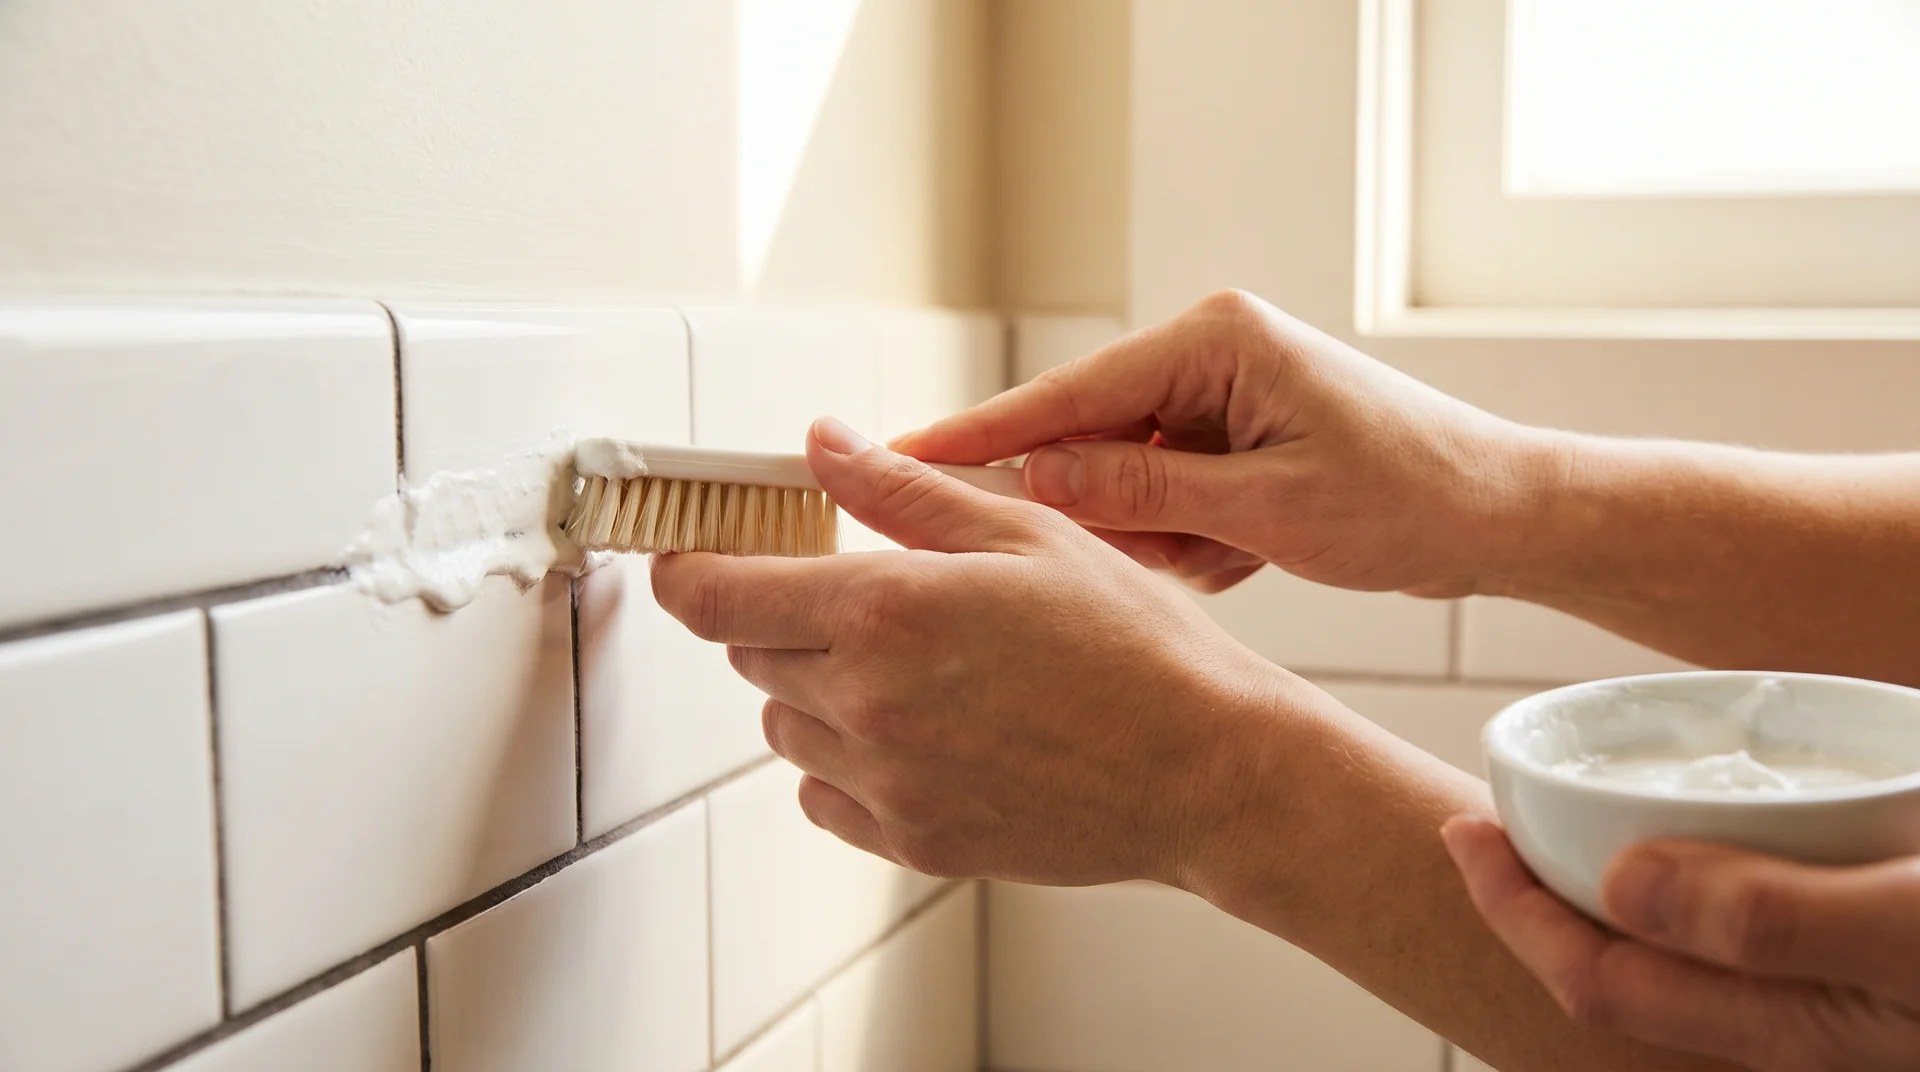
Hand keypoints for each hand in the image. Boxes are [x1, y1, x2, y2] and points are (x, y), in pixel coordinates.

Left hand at [651, 417, 1301, 886]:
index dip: (682, 572)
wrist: (1206, 768)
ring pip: (786, 726)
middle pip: (750, 655)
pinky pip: (824, 795)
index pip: (717, 597)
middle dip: (783, 617)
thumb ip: (904, 492)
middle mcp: (866, 703)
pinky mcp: (912, 840)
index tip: (680, 559)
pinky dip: (845, 760)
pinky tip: (921, 732)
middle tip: (860, 598)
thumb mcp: (1025, 533)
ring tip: (916, 668)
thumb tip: (823, 444)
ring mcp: (886, 782)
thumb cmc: (1135, 644)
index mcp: (884, 611)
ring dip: (816, 689)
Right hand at [892, 289, 1543, 596]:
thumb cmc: (1410, 498)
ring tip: (1230, 560)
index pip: (1071, 393)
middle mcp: (1210, 354)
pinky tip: (1244, 558)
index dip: (984, 436)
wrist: (1503, 516)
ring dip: (1163, 536)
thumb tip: (1036, 481)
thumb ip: (1145, 493)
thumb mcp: (1269, 510)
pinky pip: (1168, 496)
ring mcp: (1222, 396)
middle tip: (1157, 560)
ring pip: (1128, 478)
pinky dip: (1193, 541)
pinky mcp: (1234, 438)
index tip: (903, 457)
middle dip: (1110, 512)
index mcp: (1217, 341)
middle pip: (1092, 439)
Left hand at [1442, 816, 1919, 1070]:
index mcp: (1784, 1025)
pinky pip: (1747, 918)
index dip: (1513, 910)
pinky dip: (1694, 872)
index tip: (1463, 832)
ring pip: (1683, 948)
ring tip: (1566, 825)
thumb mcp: (1908, 932)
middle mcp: (1798, 1021)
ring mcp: (1835, 993)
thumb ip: (1776, 920)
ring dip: (1612, 888)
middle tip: (1487, 825)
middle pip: (1623, 970)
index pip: (1598, 980)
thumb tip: (1620, 885)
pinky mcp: (1874, 955)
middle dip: (1540, 901)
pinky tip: (1707, 834)